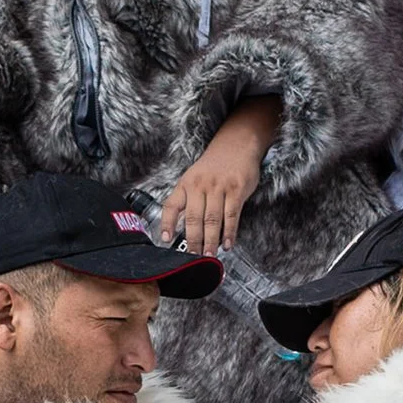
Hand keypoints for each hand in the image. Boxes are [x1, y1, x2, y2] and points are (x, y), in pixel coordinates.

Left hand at [162, 96, 277, 254]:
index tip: (165, 240)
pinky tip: (228, 243)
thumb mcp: (194, 177)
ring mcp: (219, 187)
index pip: (171, 206)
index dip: (166, 224)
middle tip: (193, 257)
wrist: (237, 144)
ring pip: (212, 219)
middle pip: (193, 218)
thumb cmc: (214, 166)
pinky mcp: (236, 190)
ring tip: (209, 255)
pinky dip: (229, 232)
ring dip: (210, 240)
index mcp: (185, 184)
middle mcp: (200, 185)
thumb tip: (180, 227)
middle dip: (192, 240)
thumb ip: (188, 199)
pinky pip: (231, 215)